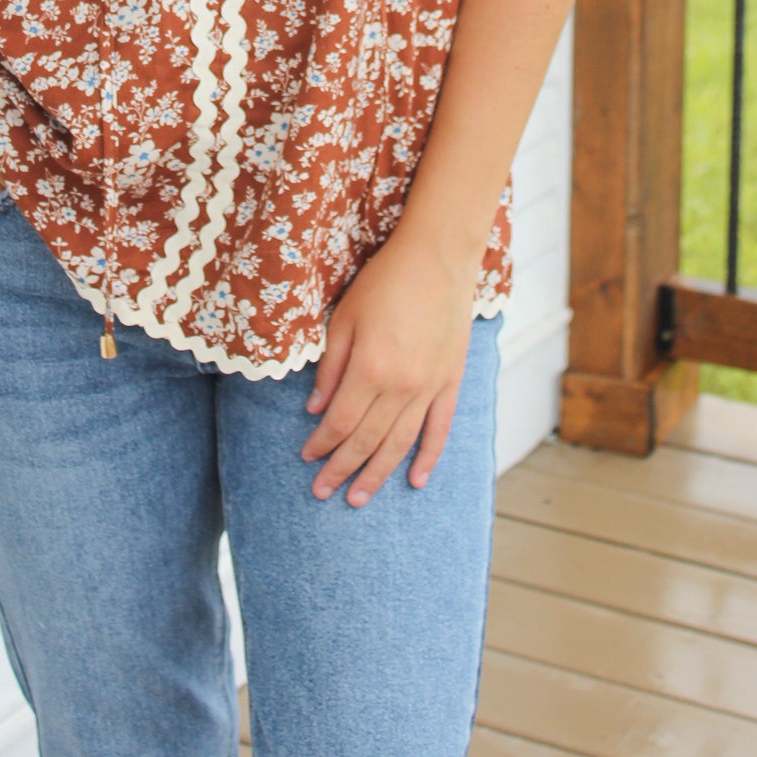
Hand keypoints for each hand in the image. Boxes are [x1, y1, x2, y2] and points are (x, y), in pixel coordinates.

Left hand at [300, 228, 480, 505]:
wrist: (438, 258)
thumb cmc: (385, 281)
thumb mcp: (344, 317)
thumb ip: (330, 366)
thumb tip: (316, 410)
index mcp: (371, 370)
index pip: (340, 423)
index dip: (322, 445)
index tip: (306, 458)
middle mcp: (402, 387)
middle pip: (367, 441)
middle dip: (342, 469)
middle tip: (323, 492)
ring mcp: (430, 388)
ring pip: (400, 444)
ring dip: (377, 473)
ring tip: (358, 498)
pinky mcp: (450, 382)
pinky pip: (439, 430)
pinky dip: (428, 457)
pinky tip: (415, 480)